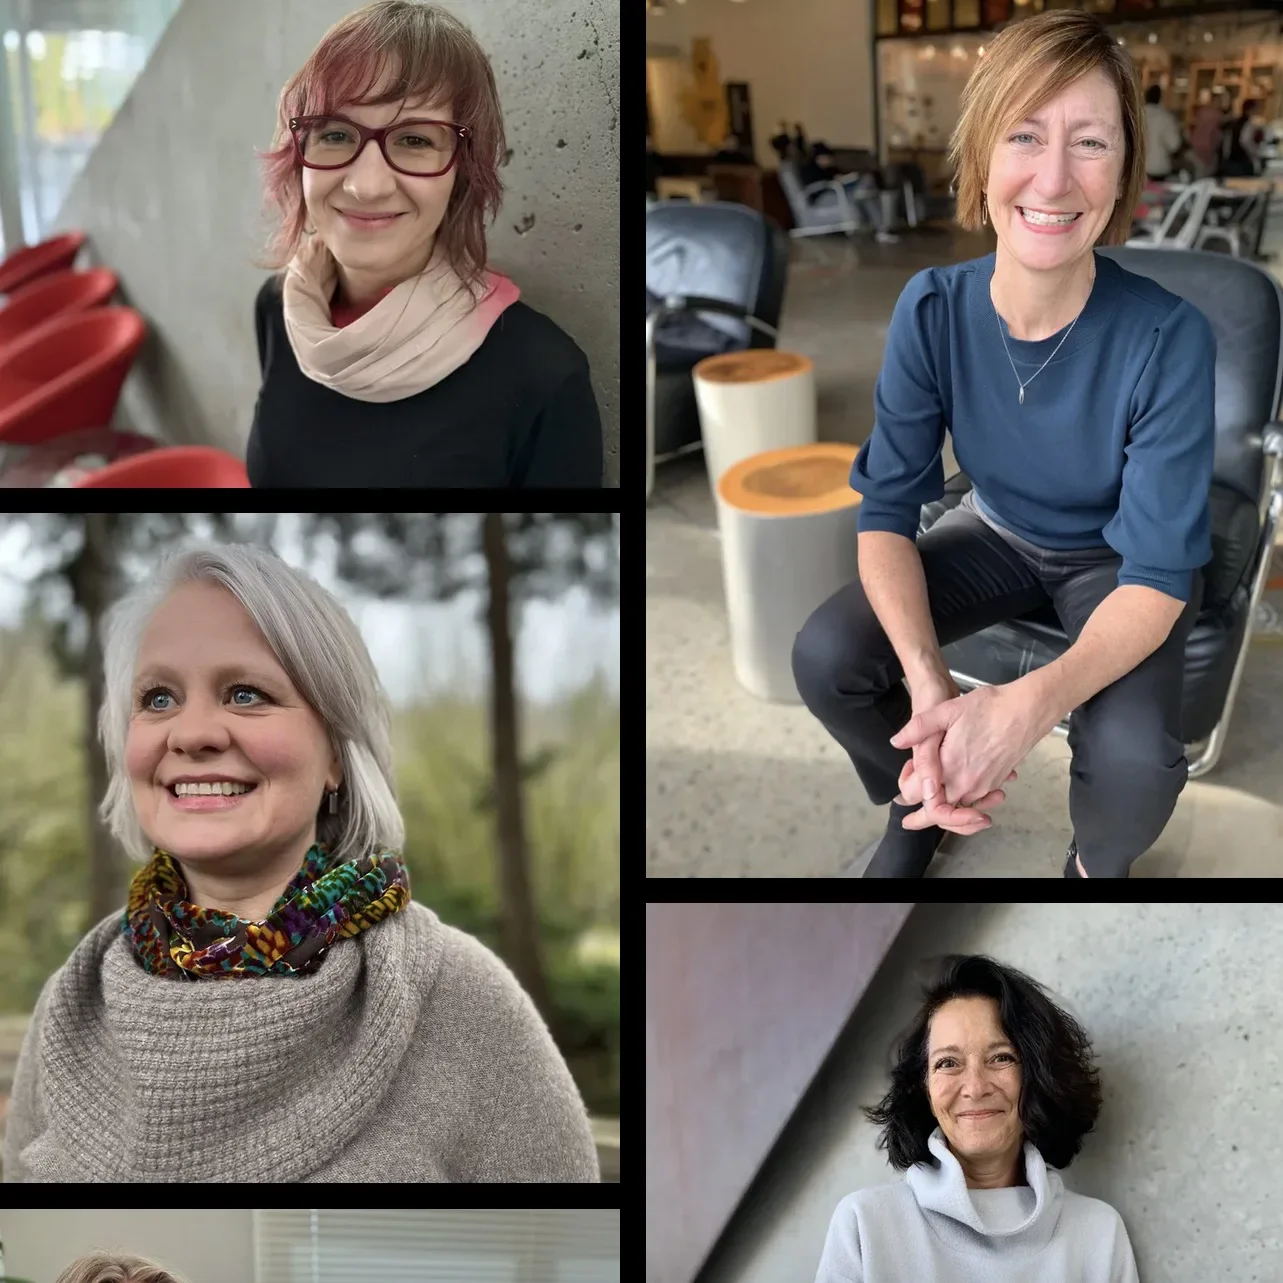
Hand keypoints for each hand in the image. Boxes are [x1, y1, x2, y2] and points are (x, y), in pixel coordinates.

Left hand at [897, 671, 1003, 836]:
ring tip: (935, 802)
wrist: (1028, 710)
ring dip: (948, 810)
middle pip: (943, 814)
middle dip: (926, 817)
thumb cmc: (990, 708)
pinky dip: (967, 803)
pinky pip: (978, 801)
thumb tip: (896, 741)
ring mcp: (985, 786)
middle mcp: (968, 784)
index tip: (904, 795)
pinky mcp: (996, 782)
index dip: (911, 798)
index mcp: (951, 770)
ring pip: (961, 809)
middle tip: (910, 822)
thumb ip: (918, 728)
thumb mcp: (947, 711)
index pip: (927, 805)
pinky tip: (961, 788)